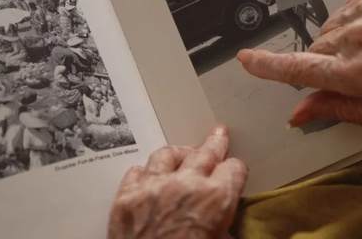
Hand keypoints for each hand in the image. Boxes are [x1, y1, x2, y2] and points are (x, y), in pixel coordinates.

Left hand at [108, 125, 246, 238]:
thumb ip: (225, 230)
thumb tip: (224, 229)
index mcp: (216, 199)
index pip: (234, 169)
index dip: (236, 172)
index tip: (234, 173)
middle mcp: (186, 184)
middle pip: (205, 153)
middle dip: (215, 143)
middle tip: (219, 133)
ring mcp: (153, 187)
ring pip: (167, 155)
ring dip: (179, 154)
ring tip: (183, 153)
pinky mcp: (126, 198)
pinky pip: (136, 172)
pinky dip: (145, 172)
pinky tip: (148, 175)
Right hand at [238, 0, 361, 131]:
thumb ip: (340, 110)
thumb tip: (303, 113)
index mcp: (359, 74)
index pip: (297, 69)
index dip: (266, 67)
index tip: (246, 60)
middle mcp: (358, 37)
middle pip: (315, 52)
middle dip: (326, 67)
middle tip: (360, 75)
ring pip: (331, 30)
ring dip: (343, 44)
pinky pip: (349, 8)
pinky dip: (358, 23)